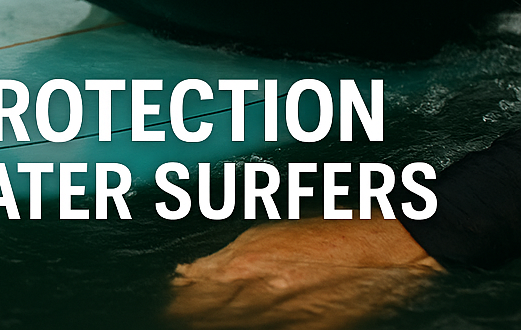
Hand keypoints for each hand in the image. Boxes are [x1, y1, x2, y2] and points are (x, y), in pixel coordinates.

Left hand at [167, 215, 442, 328]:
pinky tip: (234, 323)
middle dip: (190, 315)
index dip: (178, 302)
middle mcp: (262, 290)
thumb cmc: (327, 232)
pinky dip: (245, 324)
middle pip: (208, 314)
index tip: (167, 305)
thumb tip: (185, 274)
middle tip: (172, 317)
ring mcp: (287, 316)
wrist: (385, 249)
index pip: (194, 292)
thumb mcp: (268, 235)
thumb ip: (225, 258)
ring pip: (233, 325)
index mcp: (247, 261)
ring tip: (197, 319)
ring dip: (210, 321)